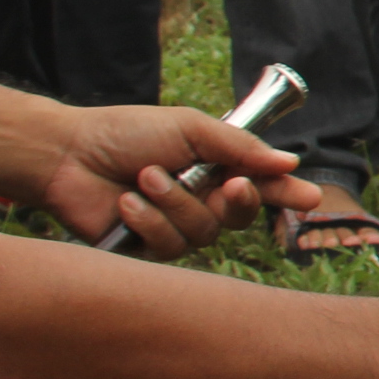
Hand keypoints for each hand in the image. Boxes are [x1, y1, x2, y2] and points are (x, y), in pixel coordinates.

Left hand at [27, 105, 322, 256]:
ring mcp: (174, 226)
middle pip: (241, 216)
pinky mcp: (148, 249)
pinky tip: (127, 204)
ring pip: (203, 232)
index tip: (310, 197)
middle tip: (232, 185)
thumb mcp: (189, 128)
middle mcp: (200, 200)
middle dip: (238, 200)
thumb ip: (239, 147)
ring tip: (144, 177)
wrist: (67, 155)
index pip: (261, 185)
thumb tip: (288, 162)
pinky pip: (169, 247)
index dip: (287, 193)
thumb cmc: (125, 133)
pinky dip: (149, 221)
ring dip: (175, 202)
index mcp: (214, 168)